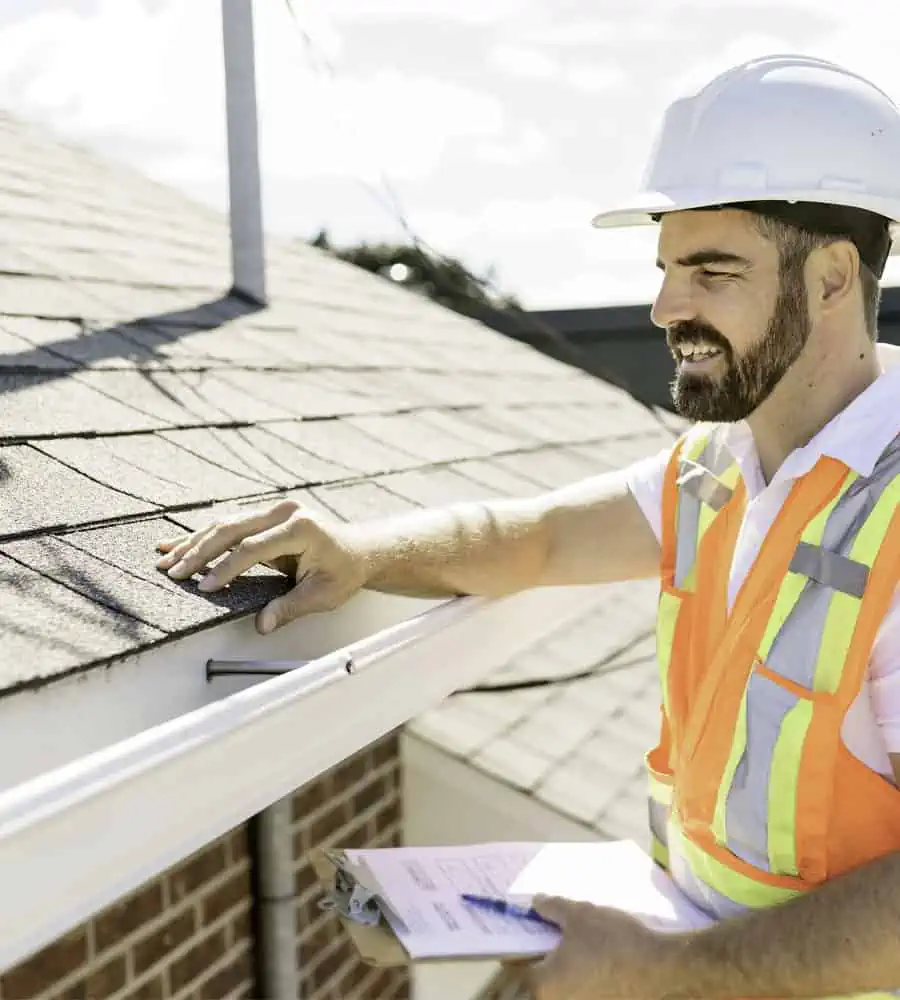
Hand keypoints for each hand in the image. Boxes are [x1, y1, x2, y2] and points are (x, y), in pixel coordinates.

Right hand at [155, 499, 368, 633]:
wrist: (358, 551)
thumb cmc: (344, 572)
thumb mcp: (323, 595)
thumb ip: (290, 607)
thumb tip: (262, 624)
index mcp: (301, 528)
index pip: (253, 548)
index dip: (226, 568)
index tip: (205, 586)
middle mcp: (285, 512)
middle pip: (232, 529)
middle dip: (198, 552)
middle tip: (173, 572)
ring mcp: (275, 510)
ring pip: (226, 524)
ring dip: (194, 543)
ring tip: (166, 560)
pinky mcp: (266, 515)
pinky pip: (231, 525)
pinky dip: (204, 537)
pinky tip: (179, 545)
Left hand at [528, 897, 674, 999]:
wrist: (659, 968)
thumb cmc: (611, 941)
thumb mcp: (577, 914)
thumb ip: (550, 908)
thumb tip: (535, 903)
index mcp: (543, 985)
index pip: (515, 967)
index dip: (516, 946)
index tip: (522, 930)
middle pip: (538, 978)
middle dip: (541, 955)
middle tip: (549, 932)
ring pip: (561, 984)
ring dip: (562, 965)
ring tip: (574, 941)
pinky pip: (580, 989)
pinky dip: (580, 974)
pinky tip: (592, 955)